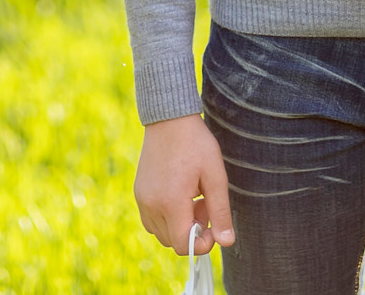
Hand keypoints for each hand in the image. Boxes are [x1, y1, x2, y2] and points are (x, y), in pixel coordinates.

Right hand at [135, 115, 234, 254]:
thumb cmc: (196, 144)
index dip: (201, 243)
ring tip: (192, 199)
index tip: (213, 227)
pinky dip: (166, 217)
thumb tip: (226, 241)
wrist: (169, 119)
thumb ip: (220, 212)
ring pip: (161, 232)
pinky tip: (179, 195)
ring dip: (179, 225)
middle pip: (172, 242)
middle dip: (192, 232)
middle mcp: (152, 205)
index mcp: (171, 202)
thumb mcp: (215, 177)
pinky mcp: (138, 192)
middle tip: (204, 206)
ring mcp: (142, 199)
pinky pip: (151, 220)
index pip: (183, 245)